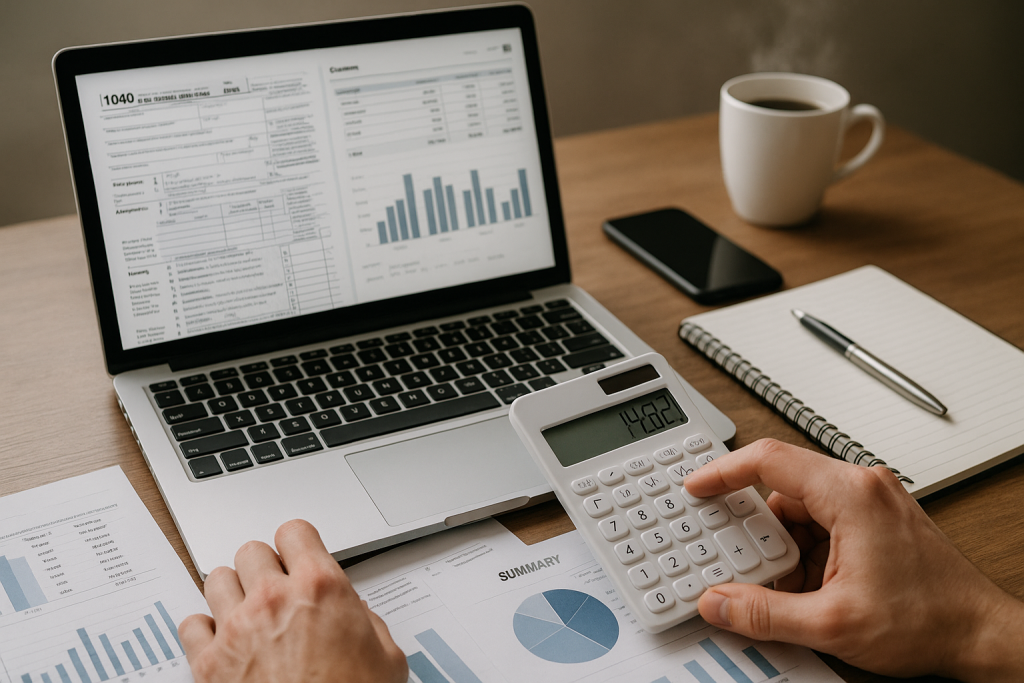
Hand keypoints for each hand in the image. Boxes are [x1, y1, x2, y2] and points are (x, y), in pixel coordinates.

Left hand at [179, 520, 406, 682]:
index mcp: (321, 588)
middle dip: (263, 567)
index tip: (299, 555)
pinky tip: (222, 640)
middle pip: (251, 551)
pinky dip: (203, 630)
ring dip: (231, 592)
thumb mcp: (386, 659)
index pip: (294, 532)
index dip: (298, 544)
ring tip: (246, 611)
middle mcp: (274, 600)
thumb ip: (369, 625)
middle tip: (276, 588)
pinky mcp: (210, 663)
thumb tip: (358, 618)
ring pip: (216, 579)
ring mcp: (237, 630)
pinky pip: (190, 625)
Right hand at [685, 439, 1023, 680]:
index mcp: (850, 494)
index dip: (723, 471)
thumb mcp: (832, 624)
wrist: (981, 635)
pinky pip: (822, 523)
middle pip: (782, 490)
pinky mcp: (876, 520)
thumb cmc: (931, 619)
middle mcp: (862, 487)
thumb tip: (719, 602)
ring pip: (801, 510)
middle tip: (740, 561)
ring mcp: (871, 502)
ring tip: (787, 587)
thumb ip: (764, 613)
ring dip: (784, 546)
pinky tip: (807, 586)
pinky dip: (806, 551)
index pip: (769, 460)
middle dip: (758, 531)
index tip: (697, 486)